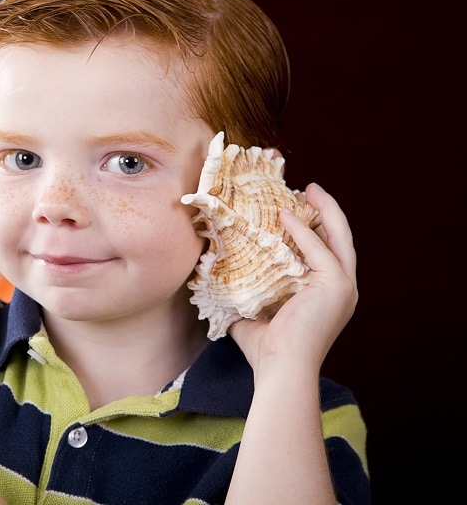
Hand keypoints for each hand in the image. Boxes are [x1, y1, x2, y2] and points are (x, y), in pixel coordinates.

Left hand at [229, 182, 357, 374]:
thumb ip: (244, 294)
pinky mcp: (336, 286)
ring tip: (307, 190)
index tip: (298, 205)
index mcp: (328, 294)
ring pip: (338, 237)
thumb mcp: (253, 312)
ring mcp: (343, 287)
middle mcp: (342, 288)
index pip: (326, 251)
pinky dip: (304, 231)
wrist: (279, 369)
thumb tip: (215, 280)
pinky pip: (319, 250)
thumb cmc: (266, 349)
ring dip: (323, 211)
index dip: (316, 226)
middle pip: (339, 238)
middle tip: (308, 189)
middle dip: (326, 211)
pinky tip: (286, 214)